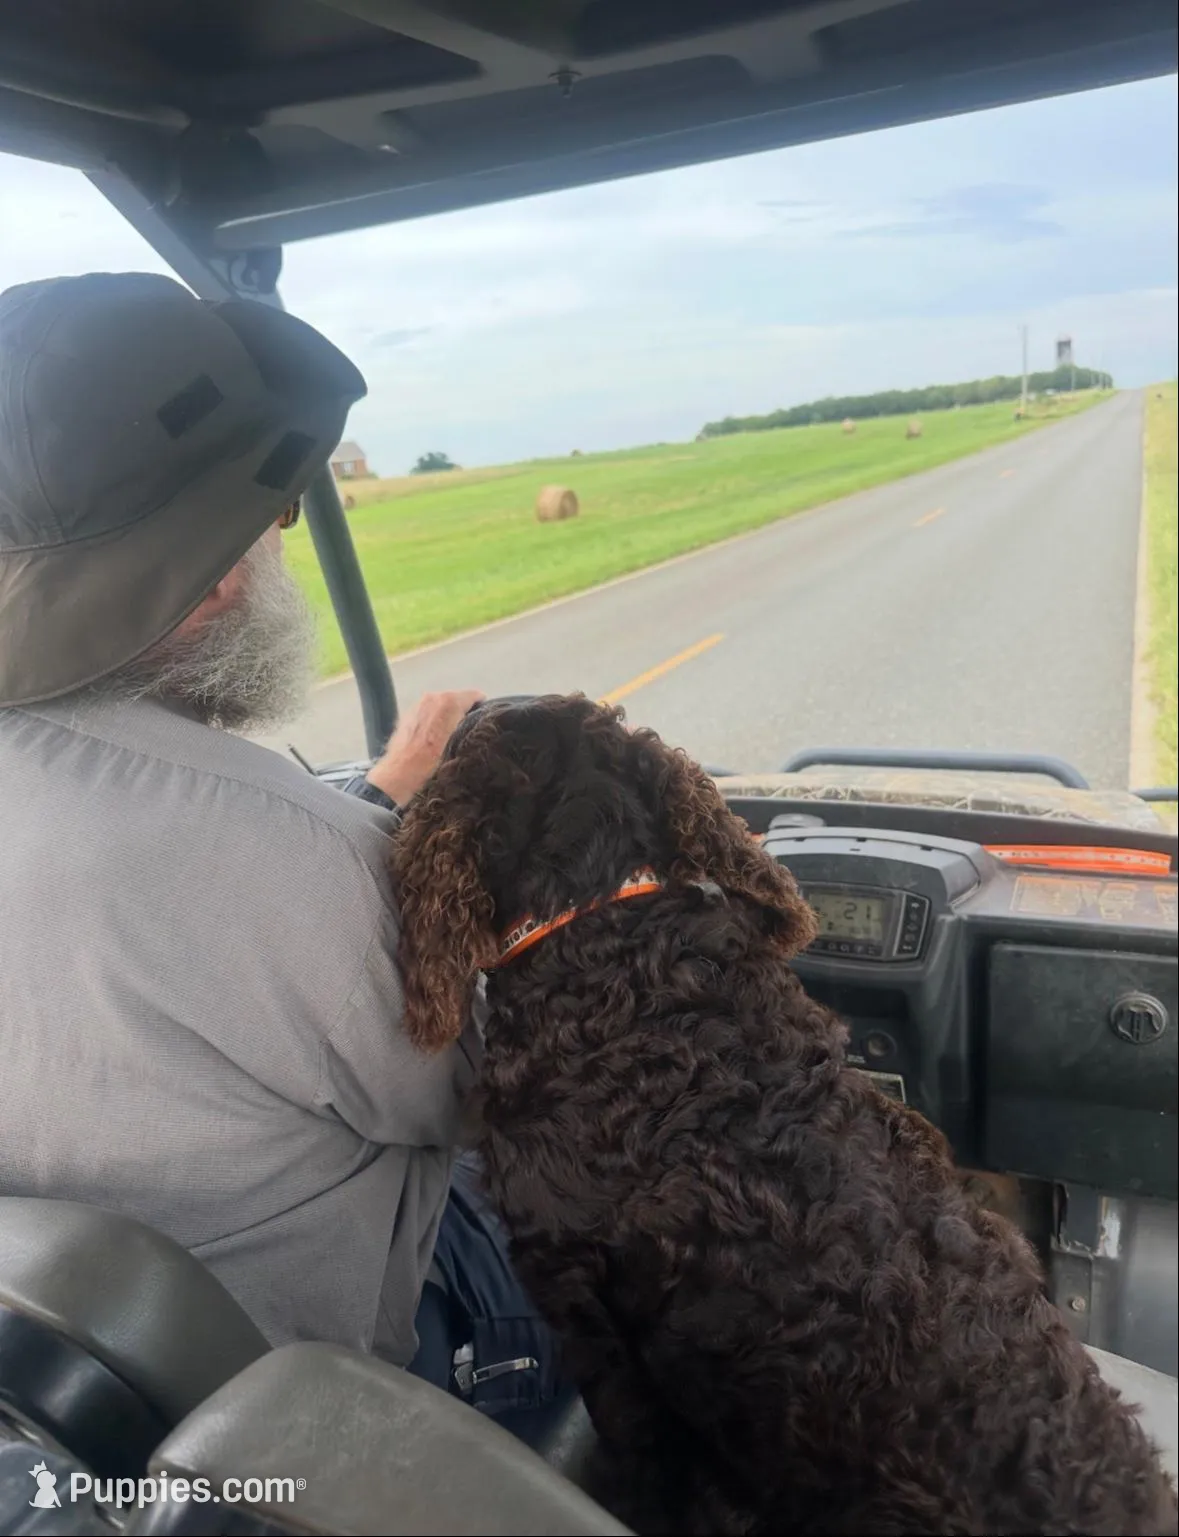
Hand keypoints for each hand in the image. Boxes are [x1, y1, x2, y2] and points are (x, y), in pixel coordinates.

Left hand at [366, 689, 484, 805]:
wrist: (401, 770)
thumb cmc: (431, 760)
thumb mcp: (458, 742)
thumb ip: (467, 724)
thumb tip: (475, 719)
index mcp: (449, 701)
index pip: (473, 695)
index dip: (481, 704)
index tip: (485, 714)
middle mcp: (433, 697)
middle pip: (455, 697)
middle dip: (463, 708)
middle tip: (469, 725)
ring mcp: (419, 703)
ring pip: (440, 703)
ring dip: (448, 712)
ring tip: (452, 731)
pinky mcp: (408, 712)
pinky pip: (428, 710)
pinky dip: (434, 717)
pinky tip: (434, 733)